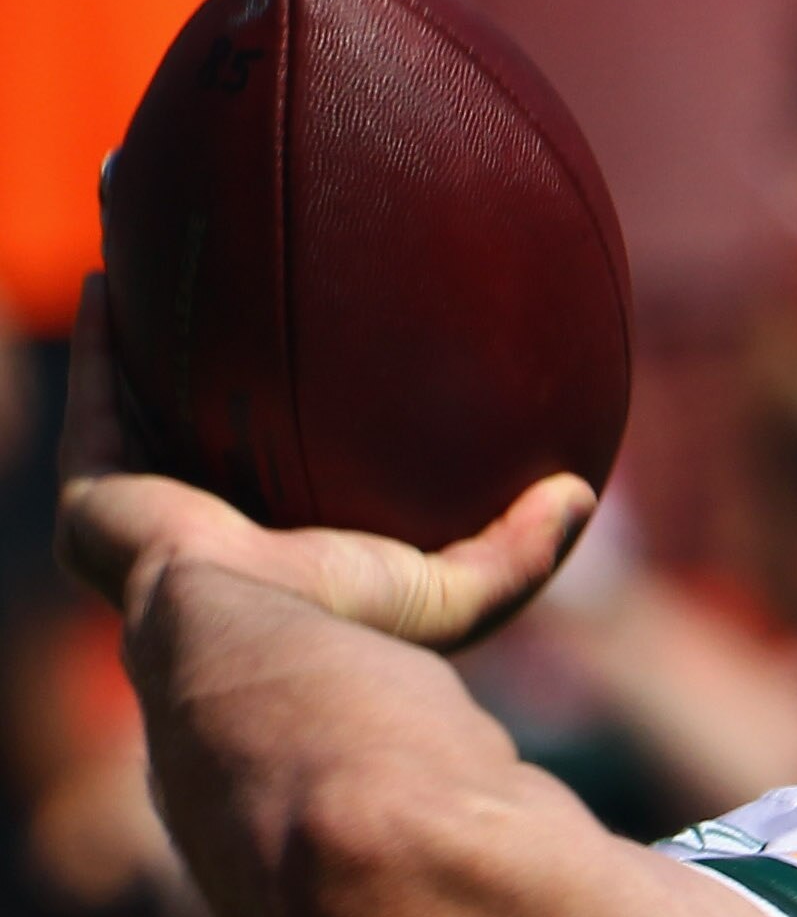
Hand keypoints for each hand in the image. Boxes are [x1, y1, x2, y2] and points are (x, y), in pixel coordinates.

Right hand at [56, 277, 589, 650]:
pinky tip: (111, 277)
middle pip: (204, 445)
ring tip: (158, 270)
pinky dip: (102, 346)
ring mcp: (144, 525)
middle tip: (231, 307)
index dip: (292, 439)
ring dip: (145, 347)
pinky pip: (94, 406)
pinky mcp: (95, 506)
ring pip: (139, 416)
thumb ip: (519, 550)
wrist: (260, 646)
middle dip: (209, 384)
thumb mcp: (459, 593)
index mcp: (282, 570)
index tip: (314, 380)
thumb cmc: (357, 632)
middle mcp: (206, 545)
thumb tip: (582, 493)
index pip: (286, 494)